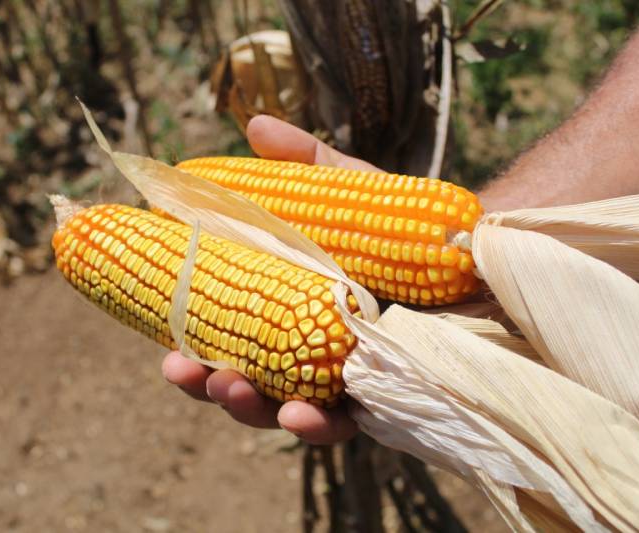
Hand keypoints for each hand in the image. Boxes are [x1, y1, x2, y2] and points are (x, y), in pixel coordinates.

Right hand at [161, 115, 374, 444]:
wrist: (476, 254)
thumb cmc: (400, 228)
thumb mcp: (348, 189)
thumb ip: (304, 162)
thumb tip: (254, 125)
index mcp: (286, 313)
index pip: (229, 339)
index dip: (191, 347)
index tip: (162, 345)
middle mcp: (309, 354)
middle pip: (247, 381)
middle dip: (210, 383)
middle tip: (181, 370)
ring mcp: (344, 382)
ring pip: (284, 410)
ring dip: (248, 407)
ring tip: (228, 387)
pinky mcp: (384, 400)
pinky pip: (347, 425)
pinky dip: (318, 423)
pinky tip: (300, 412)